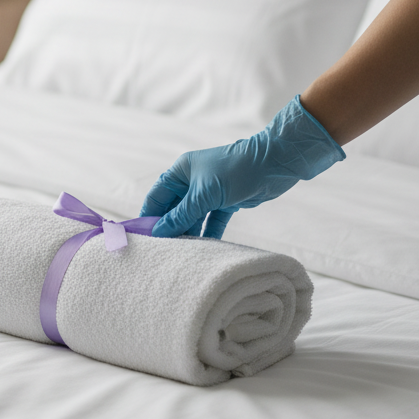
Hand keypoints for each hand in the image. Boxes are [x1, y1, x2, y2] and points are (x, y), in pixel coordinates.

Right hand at [140, 96, 344, 238]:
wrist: (276, 163)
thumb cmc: (236, 170)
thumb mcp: (204, 194)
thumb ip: (181, 215)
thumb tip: (159, 233)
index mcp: (181, 172)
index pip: (156, 197)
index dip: (148, 216)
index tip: (142, 238)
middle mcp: (192, 181)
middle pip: (173, 210)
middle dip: (169, 229)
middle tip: (162, 251)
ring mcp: (209, 192)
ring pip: (192, 218)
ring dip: (188, 233)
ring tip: (182, 254)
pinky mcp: (226, 202)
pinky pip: (211, 222)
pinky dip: (208, 234)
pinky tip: (203, 250)